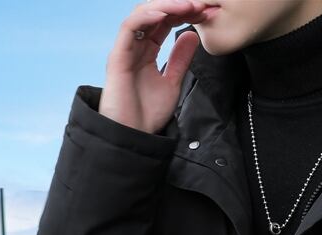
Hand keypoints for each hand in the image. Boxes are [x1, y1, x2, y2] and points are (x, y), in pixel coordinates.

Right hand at [99, 0, 211, 133]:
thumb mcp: (172, 82)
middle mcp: (135, 46)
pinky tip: (164, 13)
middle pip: (155, 14)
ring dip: (166, 6)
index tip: (204, 14)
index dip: (184, 14)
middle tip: (200, 5)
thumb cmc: (147, 114)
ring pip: (142, 15)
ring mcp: (125, 49)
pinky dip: (147, 16)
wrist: (134, 135)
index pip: (164, 23)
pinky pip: (130, 28)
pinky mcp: (118, 56)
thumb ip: (180, 59)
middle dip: (178, 6)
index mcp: (146, 51)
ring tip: (187, 6)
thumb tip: (192, 36)